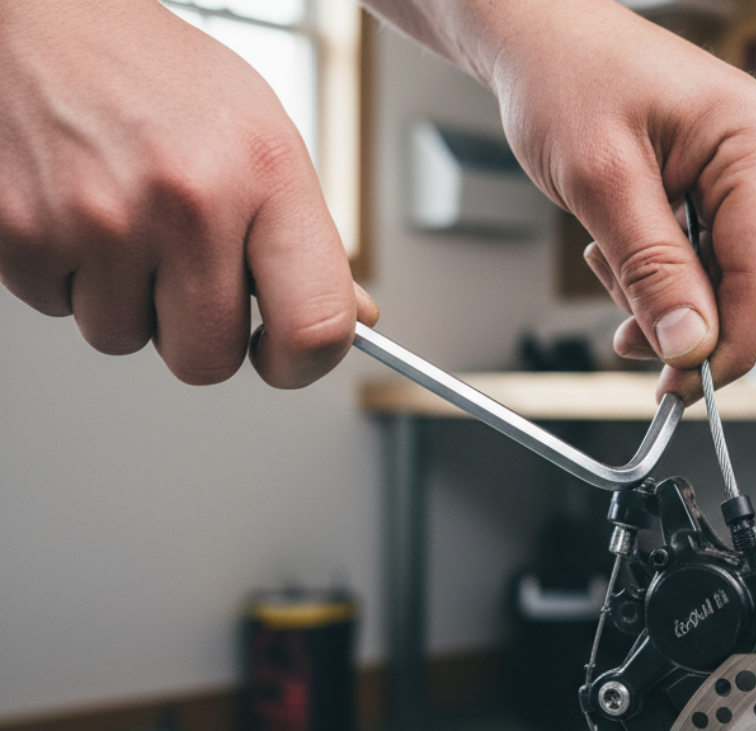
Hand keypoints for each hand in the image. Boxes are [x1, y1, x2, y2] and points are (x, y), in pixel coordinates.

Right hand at [0, 1, 377, 387]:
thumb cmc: (163, 78)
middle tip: (187, 273)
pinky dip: (66, 275)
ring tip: (126, 218)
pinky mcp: (20, 232)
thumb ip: (308, 238)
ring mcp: (99, 219)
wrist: (45, 17)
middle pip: (207, 360)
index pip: (314, 323)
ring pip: (123, 338)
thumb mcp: (263, 138)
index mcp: (266, 173)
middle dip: (197, 332)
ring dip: (126, 299)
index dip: (303, 364)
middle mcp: (188, 199)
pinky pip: (57, 309)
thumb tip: (356, 320)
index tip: (284, 358)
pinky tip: (76, 208)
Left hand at [367, 0, 755, 402]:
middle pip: (751, 286)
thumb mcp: (601, 181)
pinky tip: (621, 247)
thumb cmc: (569, 77)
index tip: (679, 388)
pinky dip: (661, 274)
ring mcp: (750, 174)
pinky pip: (708, 260)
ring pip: (725, 282)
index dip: (727, 347)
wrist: (544, 40)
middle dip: (685, 318)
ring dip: (663, 295)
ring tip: (607, 256)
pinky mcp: (723, 189)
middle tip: (623, 327)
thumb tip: (691, 345)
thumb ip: (651, 268)